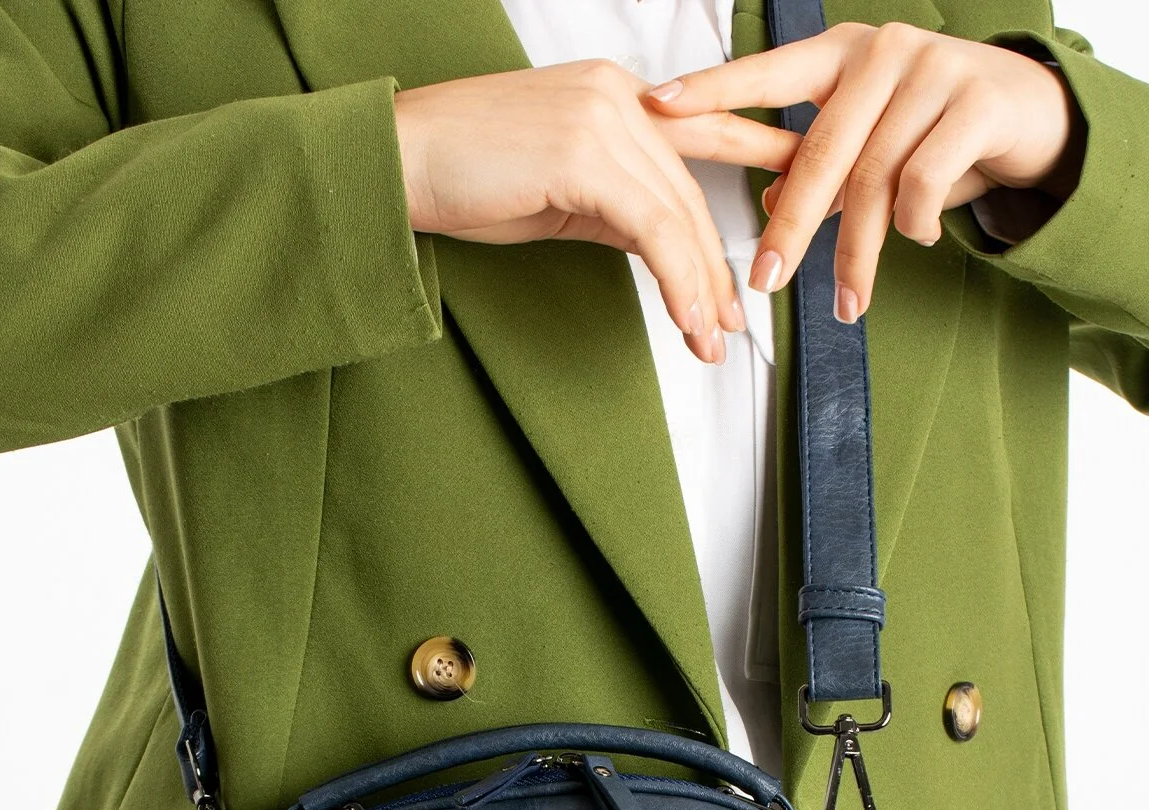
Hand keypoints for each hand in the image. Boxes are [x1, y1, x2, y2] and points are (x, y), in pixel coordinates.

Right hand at [394, 62, 791, 361]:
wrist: (399, 160)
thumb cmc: (464, 176)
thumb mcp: (558, 192)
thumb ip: (614, 205)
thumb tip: (657, 246)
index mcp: (615, 94)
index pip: (696, 141)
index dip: (747, 179)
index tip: (786, 214)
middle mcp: (619, 95)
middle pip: (688, 192)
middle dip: (715, 267)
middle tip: (732, 323)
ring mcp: (603, 119)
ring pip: (677, 215)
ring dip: (700, 288)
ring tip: (712, 340)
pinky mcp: (583, 155)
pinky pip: (651, 229)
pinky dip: (676, 281)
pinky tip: (688, 320)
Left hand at [646, 21, 1085, 320]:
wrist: (1032, 109)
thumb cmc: (935, 128)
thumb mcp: (872, 145)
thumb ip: (821, 168)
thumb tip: (769, 207)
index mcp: (841, 54)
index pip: (767, 71)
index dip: (713, 89)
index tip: (658, 106)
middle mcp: (882, 51)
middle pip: (821, 152)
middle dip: (792, 228)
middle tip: (766, 282)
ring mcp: (931, 70)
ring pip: (875, 179)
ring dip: (859, 252)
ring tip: (849, 302)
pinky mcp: (976, 100)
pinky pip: (925, 182)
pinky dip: (915, 225)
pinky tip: (920, 238)